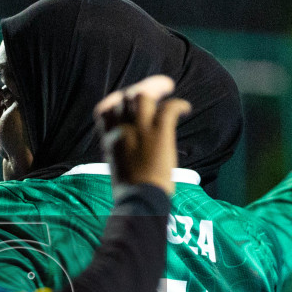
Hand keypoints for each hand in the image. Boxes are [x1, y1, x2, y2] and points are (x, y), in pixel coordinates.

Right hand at [95, 74, 191, 195]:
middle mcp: (121, 131)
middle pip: (125, 96)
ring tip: (170, 90)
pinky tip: (186, 109)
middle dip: (142, 87)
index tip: (130, 100)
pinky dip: (178, 104)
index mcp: (109, 140)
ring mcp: (139, 132)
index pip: (104, 109)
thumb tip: (132, 146)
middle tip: (159, 87)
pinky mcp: (159, 135)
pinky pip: (168, 108)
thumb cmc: (132, 194)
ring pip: (142, 96)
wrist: (140, 204)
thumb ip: (122, 149)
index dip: (117, 100)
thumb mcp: (119, 167)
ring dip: (158, 88)